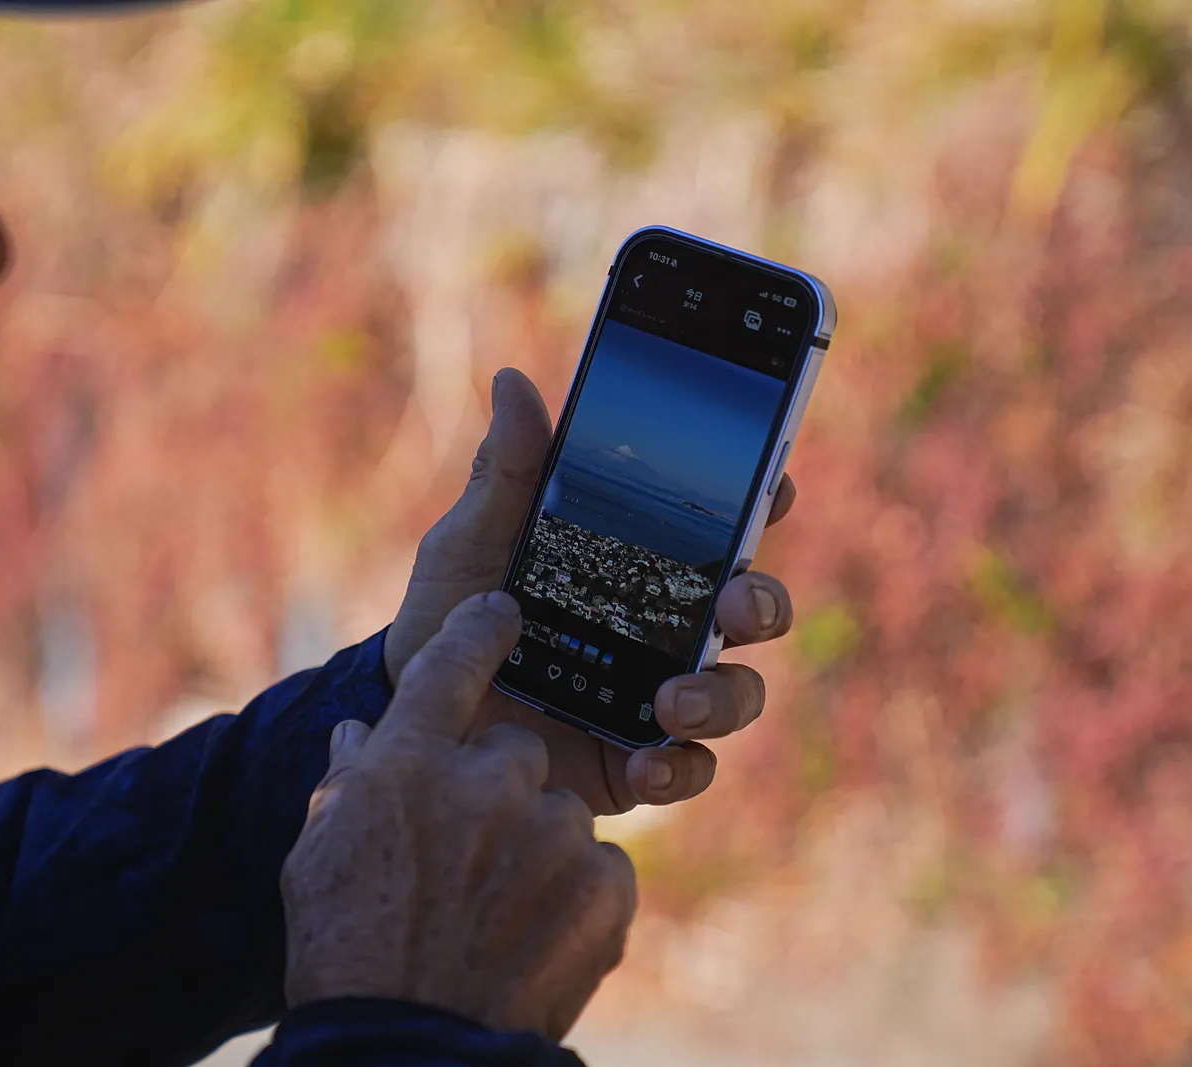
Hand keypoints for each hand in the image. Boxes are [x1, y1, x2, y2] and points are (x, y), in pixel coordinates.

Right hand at [284, 592, 636, 1039]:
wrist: (407, 1047)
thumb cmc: (346, 950)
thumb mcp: (320, 853)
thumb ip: (350, 781)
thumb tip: (362, 735)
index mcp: (409, 761)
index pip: (450, 664)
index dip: (478, 631)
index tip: (502, 612)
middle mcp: (489, 781)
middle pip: (516, 752)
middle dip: (500, 793)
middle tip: (470, 855)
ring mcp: (554, 834)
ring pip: (561, 815)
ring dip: (538, 851)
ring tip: (496, 915)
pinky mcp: (606, 889)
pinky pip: (600, 868)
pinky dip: (576, 898)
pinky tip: (534, 938)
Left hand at [385, 368, 797, 815]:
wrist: (413, 712)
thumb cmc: (449, 614)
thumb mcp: (472, 541)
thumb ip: (507, 474)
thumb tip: (513, 381)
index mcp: (639, 567)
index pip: (720, 530)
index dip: (764, 503)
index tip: (778, 485)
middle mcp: (664, 631)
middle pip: (753, 611)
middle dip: (762, 603)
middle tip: (736, 605)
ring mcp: (657, 699)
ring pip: (738, 694)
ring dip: (724, 696)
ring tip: (673, 702)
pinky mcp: (636, 763)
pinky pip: (689, 771)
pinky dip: (679, 768)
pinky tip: (645, 763)